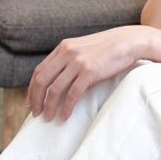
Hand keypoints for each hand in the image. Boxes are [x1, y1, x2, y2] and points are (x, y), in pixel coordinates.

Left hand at [26, 25, 149, 121]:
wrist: (129, 41)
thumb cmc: (108, 47)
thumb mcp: (83, 47)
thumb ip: (69, 58)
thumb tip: (56, 78)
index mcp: (64, 47)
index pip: (39, 71)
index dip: (32, 89)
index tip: (31, 102)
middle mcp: (67, 53)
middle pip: (42, 81)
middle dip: (36, 100)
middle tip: (36, 114)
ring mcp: (78, 62)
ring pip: (54, 89)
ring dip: (49, 107)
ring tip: (49, 117)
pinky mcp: (89, 72)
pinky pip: (72, 94)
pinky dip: (66, 108)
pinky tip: (65, 116)